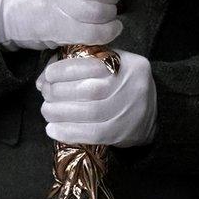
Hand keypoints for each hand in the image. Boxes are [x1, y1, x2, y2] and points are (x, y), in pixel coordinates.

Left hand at [37, 49, 156, 146]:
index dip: (66, 70)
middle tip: (44, 94)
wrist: (153, 111)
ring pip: (90, 114)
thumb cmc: (121, 84)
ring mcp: (128, 111)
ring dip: (61, 113)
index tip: (48, 75)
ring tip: (46, 111)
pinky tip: (53, 129)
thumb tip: (46, 75)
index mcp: (126, 64)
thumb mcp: (109, 64)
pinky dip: (69, 132)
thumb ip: (82, 63)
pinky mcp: (121, 133)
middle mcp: (131, 86)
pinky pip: (93, 135)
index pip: (93, 64)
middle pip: (90, 90)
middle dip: (60, 92)